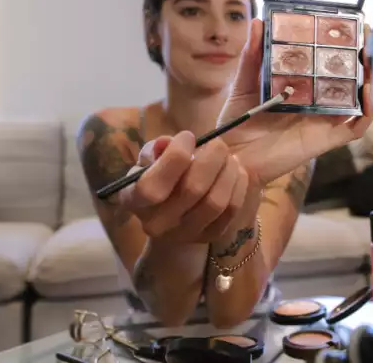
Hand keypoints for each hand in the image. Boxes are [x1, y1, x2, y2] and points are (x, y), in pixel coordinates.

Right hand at [115, 132, 250, 242]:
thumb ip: (155, 149)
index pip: (152, 187)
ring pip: (216, 201)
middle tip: (217, 143)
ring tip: (228, 156)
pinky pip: (231, 209)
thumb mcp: (149, 160)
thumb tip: (167, 143)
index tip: (188, 137)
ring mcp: (185, 233)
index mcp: (134, 200)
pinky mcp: (210, 235)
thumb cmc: (157, 178)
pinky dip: (238, 184)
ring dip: (228, 171)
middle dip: (211, 158)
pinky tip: (235, 171)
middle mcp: (156, 223)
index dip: (175, 157)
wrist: (170, 218)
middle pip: (192, 190)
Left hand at [219, 18, 372, 185]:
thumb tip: (258, 22)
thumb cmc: (238, 124)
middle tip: (365, 33)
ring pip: (357, 100)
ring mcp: (323, 122)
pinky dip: (367, 111)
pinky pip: (355, 127)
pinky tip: (365, 91)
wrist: (232, 158)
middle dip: (361, 57)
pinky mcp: (325, 140)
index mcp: (299, 89)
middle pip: (348, 79)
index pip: (325, 64)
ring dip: (368, 79)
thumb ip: (252, 57)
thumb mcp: (243, 84)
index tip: (346, 23)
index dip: (340, 46)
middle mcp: (316, 104)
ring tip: (368, 58)